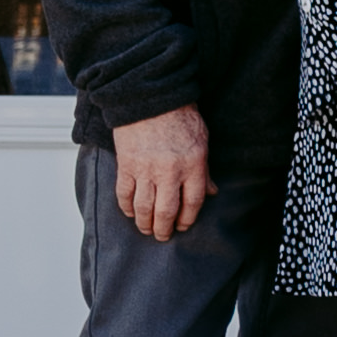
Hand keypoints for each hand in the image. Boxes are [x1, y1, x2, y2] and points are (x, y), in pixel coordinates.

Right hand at [110, 107, 214, 241]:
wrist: (150, 100)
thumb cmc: (181, 118)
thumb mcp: (202, 141)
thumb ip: (205, 170)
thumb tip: (211, 192)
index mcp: (193, 165)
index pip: (193, 202)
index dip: (188, 219)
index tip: (184, 226)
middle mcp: (170, 171)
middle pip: (167, 211)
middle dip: (164, 228)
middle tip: (163, 236)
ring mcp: (146, 170)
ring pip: (144, 207)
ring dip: (144, 223)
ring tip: (146, 229)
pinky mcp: (126, 166)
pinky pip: (124, 194)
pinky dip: (127, 207)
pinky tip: (131, 213)